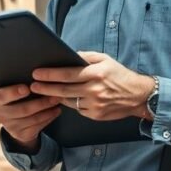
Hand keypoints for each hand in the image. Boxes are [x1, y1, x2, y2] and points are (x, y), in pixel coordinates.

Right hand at [0, 84, 61, 151]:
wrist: (12, 114)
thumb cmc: (14, 91)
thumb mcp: (9, 84)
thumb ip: (14, 78)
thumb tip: (30, 67)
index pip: (1, 96)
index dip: (14, 93)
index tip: (27, 88)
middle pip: (21, 109)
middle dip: (40, 102)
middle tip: (54, 94)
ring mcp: (9, 126)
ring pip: (32, 119)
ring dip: (47, 109)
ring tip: (57, 100)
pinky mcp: (19, 134)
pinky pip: (37, 126)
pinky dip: (48, 118)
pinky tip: (55, 111)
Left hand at [30, 52, 153, 121]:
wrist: (138, 95)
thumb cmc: (119, 75)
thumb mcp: (104, 59)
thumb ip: (85, 56)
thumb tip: (68, 55)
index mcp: (96, 74)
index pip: (67, 74)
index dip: (50, 74)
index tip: (36, 73)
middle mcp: (95, 90)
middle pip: (63, 89)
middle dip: (45, 87)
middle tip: (32, 85)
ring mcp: (95, 105)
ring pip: (68, 101)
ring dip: (54, 96)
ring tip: (43, 91)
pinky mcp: (96, 115)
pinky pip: (77, 109)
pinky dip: (70, 103)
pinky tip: (63, 98)